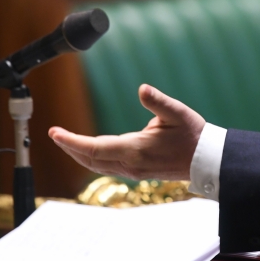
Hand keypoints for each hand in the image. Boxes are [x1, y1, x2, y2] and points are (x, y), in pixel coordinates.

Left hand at [49, 84, 204, 180]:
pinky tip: (89, 150)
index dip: (71, 141)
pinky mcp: (137, 171)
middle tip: (54, 134)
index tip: (54, 132)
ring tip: (65, 141)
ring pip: (97, 165)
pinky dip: (92, 158)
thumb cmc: (193, 135)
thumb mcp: (178, 112)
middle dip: (70, 147)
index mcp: (136, 149)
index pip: (94, 148)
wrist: (206, 160)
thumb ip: (158, 101)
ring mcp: (133, 170)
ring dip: (79, 153)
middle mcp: (131, 164)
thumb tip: (142, 88)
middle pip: (90, 159)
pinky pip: (107, 166)